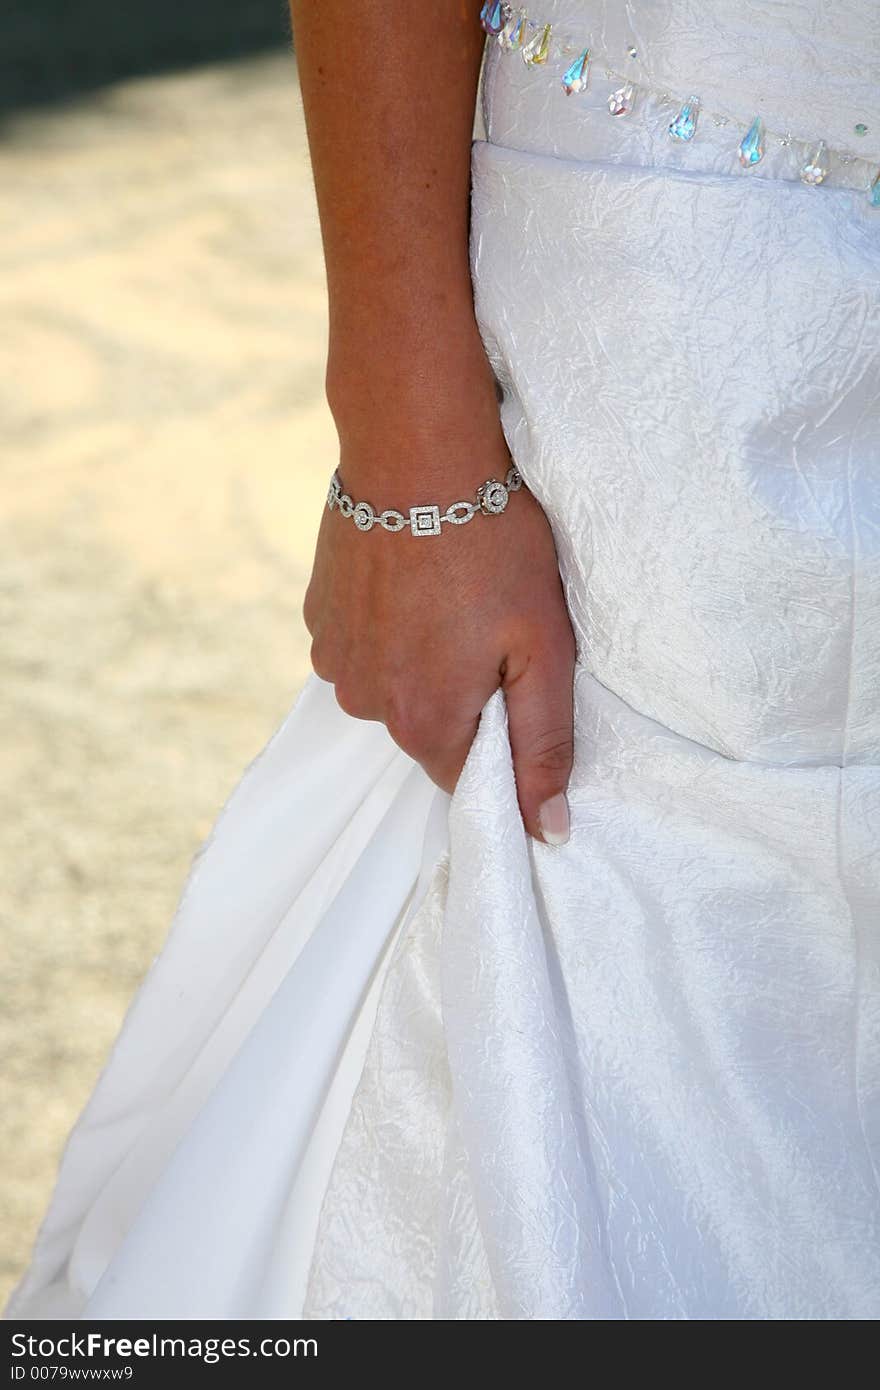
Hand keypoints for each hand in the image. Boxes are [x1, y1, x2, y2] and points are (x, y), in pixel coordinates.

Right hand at [304, 373, 575, 846]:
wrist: (414, 452)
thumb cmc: (491, 545)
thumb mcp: (543, 648)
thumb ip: (544, 745)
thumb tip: (547, 832)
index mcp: (425, 723)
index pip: (468, 778)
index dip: (501, 744)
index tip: (516, 687)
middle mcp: (366, 706)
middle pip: (428, 733)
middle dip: (464, 698)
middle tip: (491, 629)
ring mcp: (333, 662)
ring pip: (391, 690)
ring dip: (420, 663)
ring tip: (448, 599)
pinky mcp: (317, 619)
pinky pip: (361, 650)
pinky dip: (387, 631)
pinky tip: (412, 584)